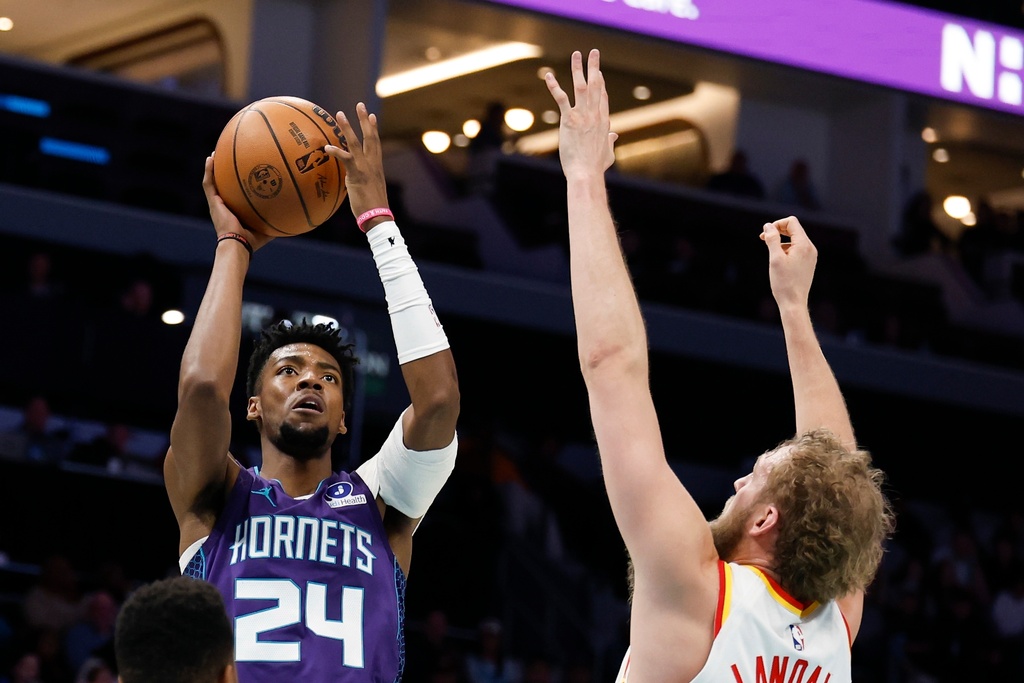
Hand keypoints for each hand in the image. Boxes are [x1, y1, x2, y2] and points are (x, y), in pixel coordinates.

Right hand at [203, 154, 273, 250]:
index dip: (235, 184)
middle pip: (221, 185)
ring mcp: (216, 203)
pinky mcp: (213, 202)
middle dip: (222, 172)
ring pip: (212, 181)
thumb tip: (292, 215)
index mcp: (233, 210)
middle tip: (226, 158)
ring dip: (212, 167)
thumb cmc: (252, 241)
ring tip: (214, 154)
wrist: (238, 244)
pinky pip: (208, 183)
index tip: (240, 173)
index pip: (233, 194)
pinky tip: (210, 159)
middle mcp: (223, 205)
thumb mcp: (267, 228)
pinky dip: (208, 170)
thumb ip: (276, 220)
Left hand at [325, 103, 389, 222]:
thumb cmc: (372, 207)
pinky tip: (327, 147)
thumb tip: (353, 180)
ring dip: (348, 128)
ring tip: (340, 114)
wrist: (377, 216)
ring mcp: (365, 168)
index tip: (372, 115)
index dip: (374, 128)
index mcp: (377, 166)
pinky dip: (336, 152)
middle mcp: (373, 164)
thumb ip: (361, 179)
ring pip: (356, 143)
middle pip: (370, 137)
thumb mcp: (369, 189)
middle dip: (365, 120)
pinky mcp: (357, 175)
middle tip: (360, 105)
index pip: (376, 143)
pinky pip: (345, 160)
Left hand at [545, 49, 617, 180]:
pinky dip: (554, 86)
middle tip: (594, 53)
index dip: (601, 83)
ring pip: (581, 86)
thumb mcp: (608, 153)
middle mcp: (595, 114)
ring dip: (579, 68)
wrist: (586, 173)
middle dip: (595, 67)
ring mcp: (583, 115)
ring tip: (577, 54)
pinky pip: (561, 98)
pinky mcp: (569, 120)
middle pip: (596, 85)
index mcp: (604, 121)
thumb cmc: (596, 167)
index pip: (603, 97)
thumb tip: (614, 135)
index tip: (598, 72)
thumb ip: (610, 141)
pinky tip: (548, 75)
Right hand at [761, 216, 816, 308]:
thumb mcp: (775, 258)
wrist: (793, 303)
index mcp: (804, 245)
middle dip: (778, 231)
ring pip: (794, 239)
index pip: (791, 222)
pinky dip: (786, 249)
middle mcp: (810, 248)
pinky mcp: (807, 263)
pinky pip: (797, 249)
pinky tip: (778, 260)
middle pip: (794, 229)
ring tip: (770, 252)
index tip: (765, 235)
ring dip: (781, 241)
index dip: (776, 224)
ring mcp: (810, 256)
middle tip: (763, 239)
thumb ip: (772, 239)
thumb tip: (768, 226)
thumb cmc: (784, 283)